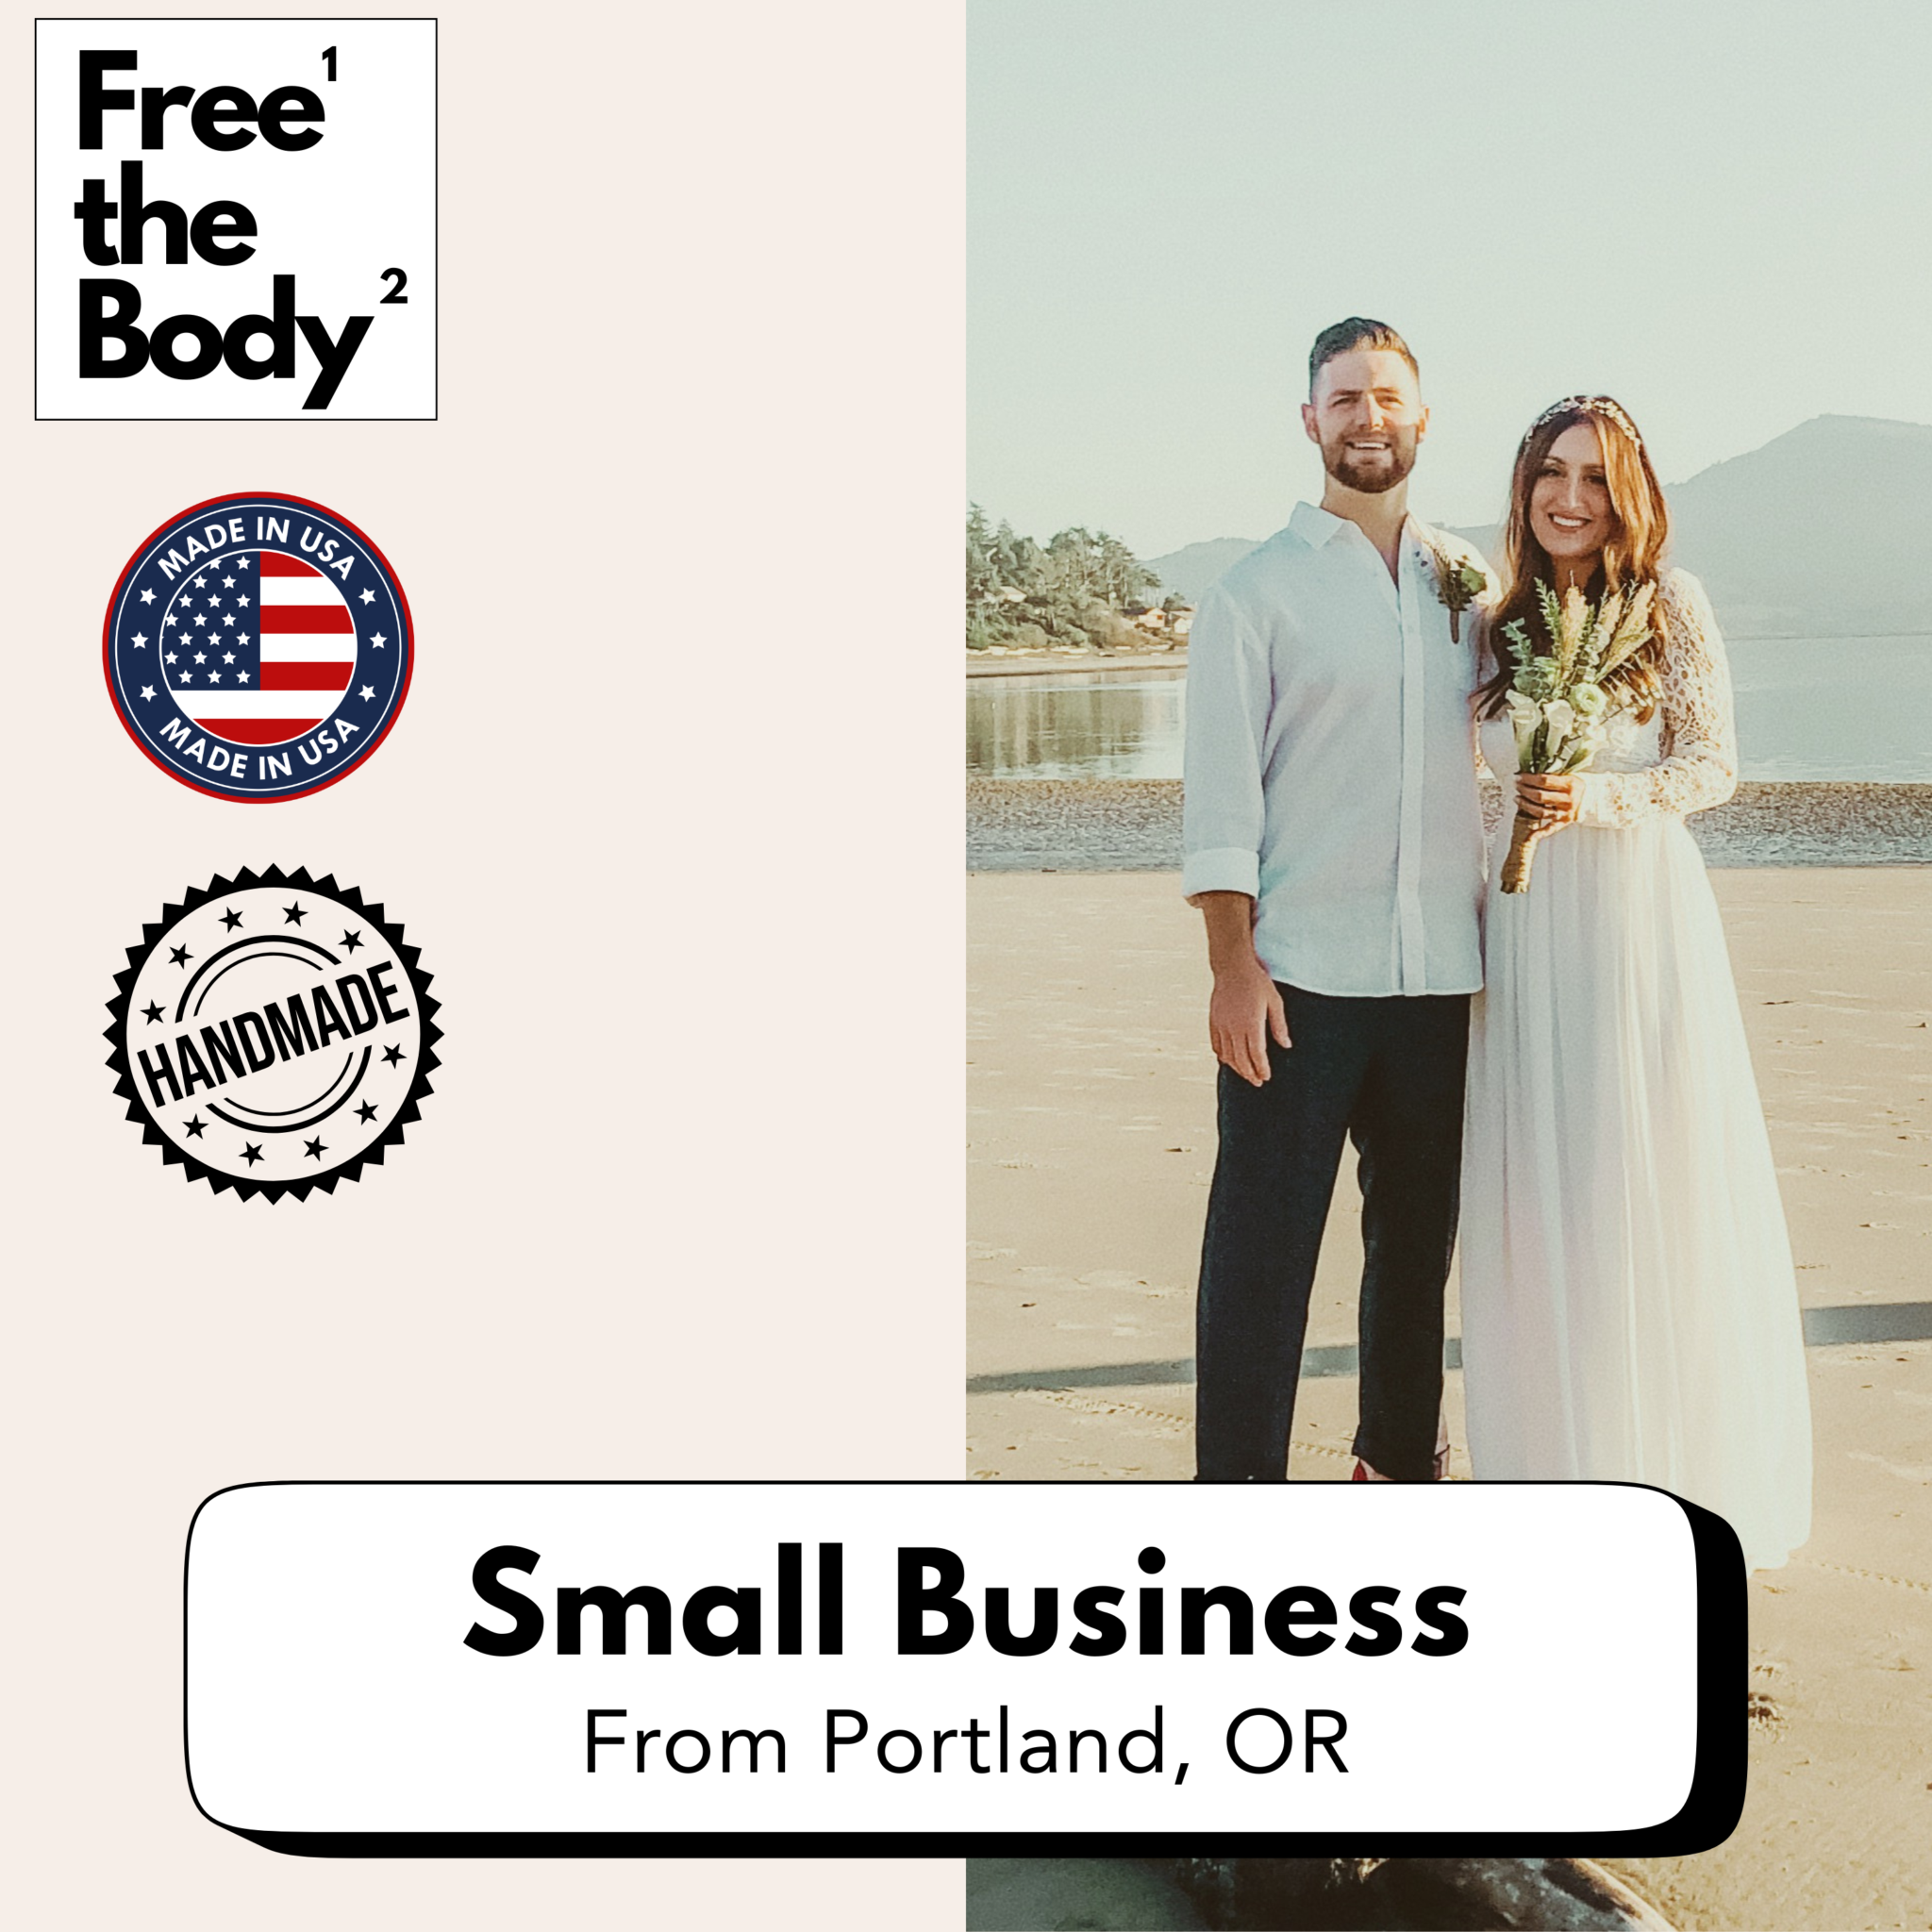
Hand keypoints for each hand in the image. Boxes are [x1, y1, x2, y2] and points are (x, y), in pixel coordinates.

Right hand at [1208, 953, 1289, 1086]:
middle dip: (1250, 1073)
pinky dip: (1222, 1056)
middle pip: (1241, 1059)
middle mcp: (1234, 1028)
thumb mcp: (1275, 1001)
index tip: (1266, 1077)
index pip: (1257, 1055)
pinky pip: (1216, 1045)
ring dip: (1237, 1068)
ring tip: (1245, 1074)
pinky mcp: (1214, 1022)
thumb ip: (1279, 1025)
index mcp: (1251, 1024)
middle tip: (1257, 1082)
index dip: (1262, 1069)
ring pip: (1227, 1055)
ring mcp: (1222, 1026)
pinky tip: (1227, 1061)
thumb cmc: (1257, 982)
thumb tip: (1287, 1045)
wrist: (1232, 967)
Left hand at [1516, 771, 1578, 829]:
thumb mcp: (1568, 775)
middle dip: (1525, 790)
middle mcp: (1568, 799)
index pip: (1544, 780)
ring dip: (1526, 805)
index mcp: (1570, 784)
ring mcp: (1566, 812)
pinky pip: (1551, 828)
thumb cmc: (1575, 785)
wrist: (1593, 797)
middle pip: (1540, 796)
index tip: (1519, 776)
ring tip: (1517, 798)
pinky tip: (1531, 835)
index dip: (1529, 779)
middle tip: (1517, 786)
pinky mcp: (1565, 822)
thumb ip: (1551, 775)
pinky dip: (1541, 833)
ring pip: (1541, 811)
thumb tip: (1529, 772)